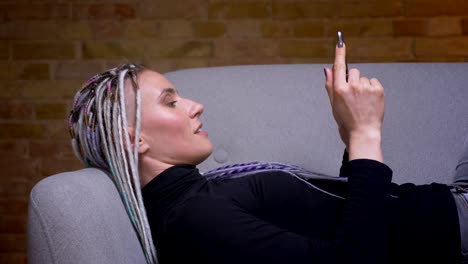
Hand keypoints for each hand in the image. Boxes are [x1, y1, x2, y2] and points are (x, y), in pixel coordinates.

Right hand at [324, 44, 384, 161]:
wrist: (363, 133)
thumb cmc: (346, 121)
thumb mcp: (333, 104)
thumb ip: (330, 85)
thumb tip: (327, 69)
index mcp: (339, 90)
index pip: (339, 67)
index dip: (340, 53)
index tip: (341, 42)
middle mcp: (352, 87)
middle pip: (354, 72)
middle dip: (353, 79)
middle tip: (353, 95)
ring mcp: (366, 88)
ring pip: (364, 78)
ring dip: (363, 86)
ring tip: (362, 102)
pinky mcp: (378, 91)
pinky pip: (374, 82)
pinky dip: (372, 89)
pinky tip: (370, 101)